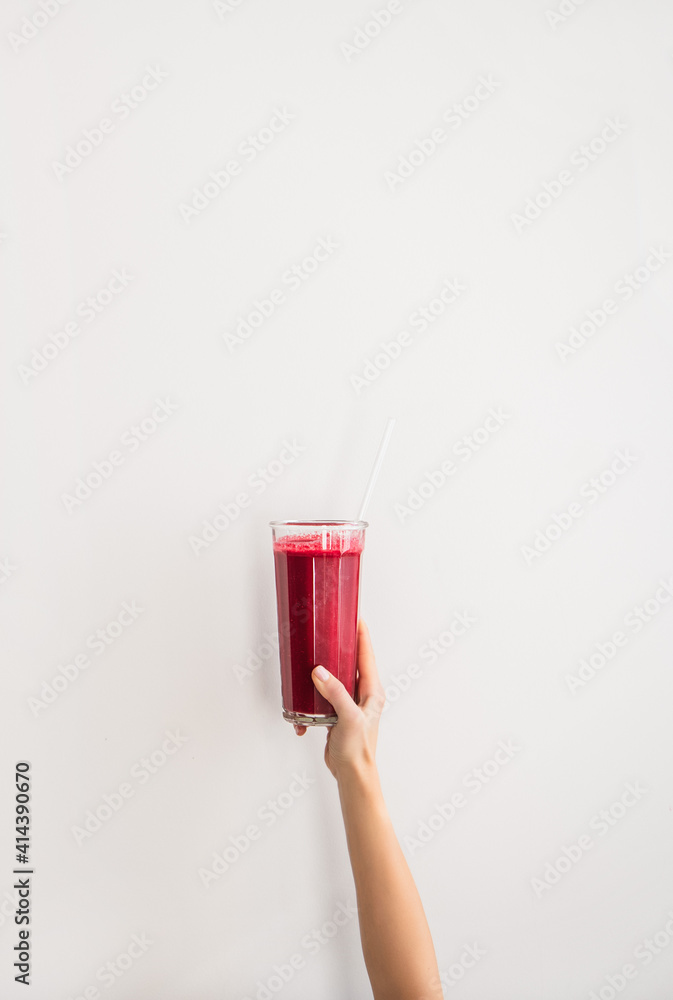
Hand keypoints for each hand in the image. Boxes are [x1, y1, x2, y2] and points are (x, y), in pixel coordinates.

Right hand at [294, 619, 385, 780]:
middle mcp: (363, 695)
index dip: (362, 635)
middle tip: (332, 631)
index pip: (367, 656)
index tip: (356, 617)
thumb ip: (336, 692)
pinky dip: (314, 696)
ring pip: (337, 678)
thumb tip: (320, 672)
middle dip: (342, 648)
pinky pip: (325, 696)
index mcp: (372, 692)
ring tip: (315, 657)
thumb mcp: (348, 717)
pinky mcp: (337, 713)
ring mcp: (349, 704)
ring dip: (325, 671)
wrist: (351, 773)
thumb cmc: (358, 748)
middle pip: (352, 663)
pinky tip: (305, 699)